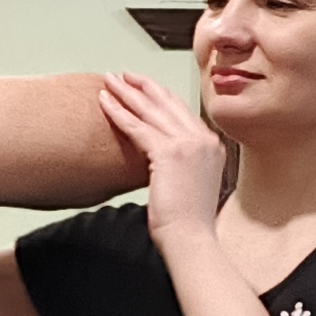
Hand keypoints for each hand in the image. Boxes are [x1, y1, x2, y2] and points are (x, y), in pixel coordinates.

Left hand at [100, 68, 222, 251]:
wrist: (191, 239)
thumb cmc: (188, 223)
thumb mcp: (192, 184)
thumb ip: (182, 166)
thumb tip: (164, 164)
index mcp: (211, 146)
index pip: (181, 111)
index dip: (159, 95)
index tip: (142, 87)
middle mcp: (203, 139)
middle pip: (167, 102)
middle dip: (142, 86)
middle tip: (122, 75)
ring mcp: (189, 144)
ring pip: (151, 110)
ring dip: (126, 93)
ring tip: (108, 81)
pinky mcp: (169, 153)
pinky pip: (138, 127)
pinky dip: (118, 112)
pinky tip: (104, 102)